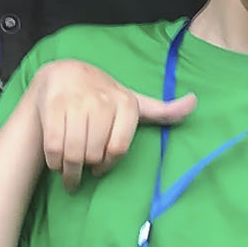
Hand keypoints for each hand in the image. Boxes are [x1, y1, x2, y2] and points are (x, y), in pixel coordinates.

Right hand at [26, 57, 194, 190]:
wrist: (63, 73)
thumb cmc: (103, 96)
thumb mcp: (134, 102)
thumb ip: (163, 110)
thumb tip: (195, 102)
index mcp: (126, 103)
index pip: (117, 148)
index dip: (106, 164)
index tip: (99, 168)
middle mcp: (102, 99)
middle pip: (93, 153)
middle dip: (84, 169)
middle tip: (80, 170)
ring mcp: (76, 100)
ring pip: (73, 152)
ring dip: (67, 170)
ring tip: (67, 172)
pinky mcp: (52, 104)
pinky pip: (53, 144)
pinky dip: (53, 160)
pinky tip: (55, 161)